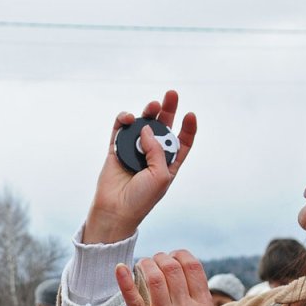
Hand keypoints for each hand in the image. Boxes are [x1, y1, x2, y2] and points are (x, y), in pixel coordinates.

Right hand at [83, 90, 196, 243]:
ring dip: (148, 112)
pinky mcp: (116, 149)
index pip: (181, 142)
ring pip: (142, 124)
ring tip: (152, 107)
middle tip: (171, 95)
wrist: (115, 210)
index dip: (187, 128)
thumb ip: (157, 149)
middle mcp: (152, 156)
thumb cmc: (141, 199)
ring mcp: (134, 151)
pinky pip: (120, 129)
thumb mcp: (161, 175)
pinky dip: (123, 119)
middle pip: (162, 127)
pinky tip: (127, 118)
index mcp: (168, 165)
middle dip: (168, 110)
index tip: (190, 115)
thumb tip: (145, 127)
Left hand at [117, 251, 215, 305]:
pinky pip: (134, 300)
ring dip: (146, 264)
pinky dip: (125, 281)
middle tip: (154, 261)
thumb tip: (180, 266)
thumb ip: (195, 296)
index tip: (171, 256)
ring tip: (142, 265)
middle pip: (172, 268)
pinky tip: (119, 269)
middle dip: (160, 258)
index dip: (180, 254)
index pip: (193, 267)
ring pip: (154, 278)